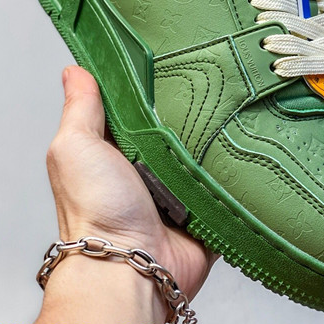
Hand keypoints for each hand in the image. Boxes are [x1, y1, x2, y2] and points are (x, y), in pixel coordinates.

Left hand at [46, 66, 217, 304]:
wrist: (132, 269)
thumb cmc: (96, 212)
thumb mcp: (76, 147)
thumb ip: (80, 108)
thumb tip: (75, 69)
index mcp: (114, 151)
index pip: (135, 107)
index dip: (149, 84)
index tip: (171, 54)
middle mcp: (145, 170)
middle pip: (175, 128)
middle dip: (192, 110)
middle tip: (215, 80)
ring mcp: (177, 192)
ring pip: (204, 155)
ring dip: (216, 142)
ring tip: (237, 109)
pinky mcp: (205, 213)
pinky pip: (228, 187)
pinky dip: (236, 175)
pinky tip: (248, 150)